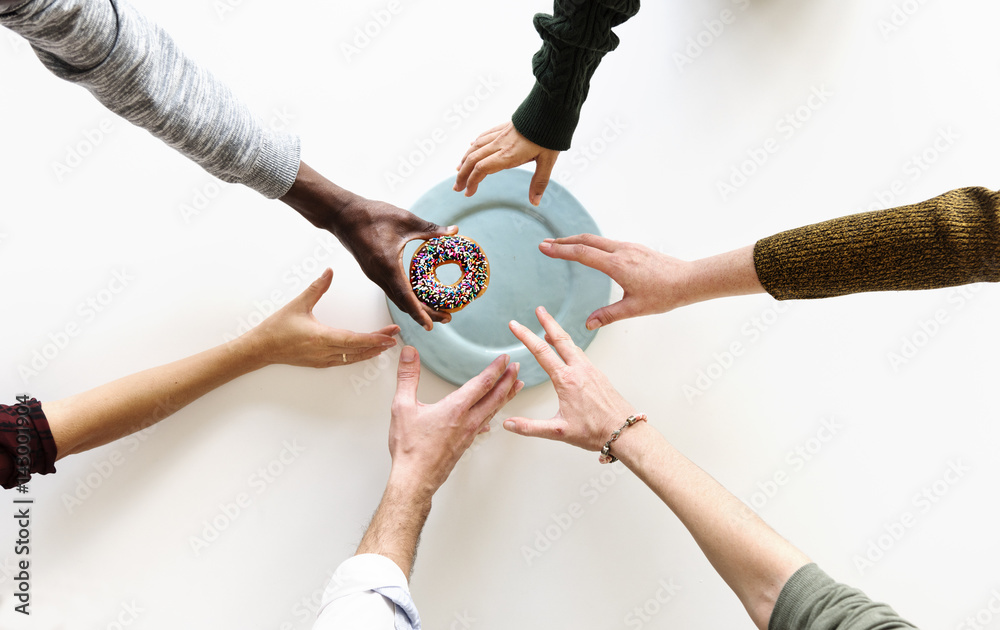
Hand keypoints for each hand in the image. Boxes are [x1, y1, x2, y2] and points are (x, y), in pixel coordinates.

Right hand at [238, 268, 399, 367]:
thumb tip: (329, 272)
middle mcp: (324, 352)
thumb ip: (316, 288)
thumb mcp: (298, 304)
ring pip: (353, 358)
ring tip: (386, 344)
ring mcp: (323, 360)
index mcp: (320, 338)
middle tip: (395, 336)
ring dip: (371, 351)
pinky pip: (345, 361)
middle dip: (379, 343)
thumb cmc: (277, 328)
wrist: (261, 348)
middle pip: (358, 349)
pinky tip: (367, 352)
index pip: (354, 340)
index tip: (389, 336)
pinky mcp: (320, 363)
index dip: (374, 339)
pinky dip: (359, 356)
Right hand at [279, 161, 454, 329]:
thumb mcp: (405, 220)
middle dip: (425, 314)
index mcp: (388, 265)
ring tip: (436, 310)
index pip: (406, 296)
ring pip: (397, 299)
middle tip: (446, 317)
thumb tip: (454, 231)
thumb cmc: (371, 215)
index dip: (419, 313)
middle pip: (404, 304)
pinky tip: (419, 294)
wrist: (342, 215)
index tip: (431, 326)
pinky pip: (392, 291)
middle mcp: (380, 276)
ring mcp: (375, 276)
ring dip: (416, 307)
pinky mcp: (374, 272)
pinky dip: (407, 297)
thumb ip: (431, 228)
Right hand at [388, 346, 522, 493]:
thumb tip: (410, 353)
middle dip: (508, 380)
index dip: (496, 368)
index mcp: (456, 409)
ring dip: (506, 396)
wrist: (415, 479)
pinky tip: (492, 418)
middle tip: (517, 367)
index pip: (482, 383)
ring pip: (493, 410)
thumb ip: (407, 377)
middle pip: (495, 396)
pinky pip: (484, 425)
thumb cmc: (410, 448)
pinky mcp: (465, 444)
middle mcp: (467, 421)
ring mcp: (469, 434)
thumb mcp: (403, 407)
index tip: (504, 358)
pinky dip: (492, 415)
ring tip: (516, 387)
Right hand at [454, 122, 559, 205]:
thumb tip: (535, 202)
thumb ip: (539, 182)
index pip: (482, 169)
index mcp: (508, 155)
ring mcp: (500, 134)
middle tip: (457, 187)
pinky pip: (483, 136)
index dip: (472, 182)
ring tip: (459, 170)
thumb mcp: (548, 161)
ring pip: (475, 147)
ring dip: (464, 160)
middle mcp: (500, 144)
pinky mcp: (503, 127)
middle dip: (462, 175)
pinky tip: (470, 146)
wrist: (550, 109)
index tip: (468, 193)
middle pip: (473, 159)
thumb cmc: (550, 135)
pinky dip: (474, 144)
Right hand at [504, 306, 635, 451]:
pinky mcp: (598, 375)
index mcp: (566, 380)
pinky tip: (568, 350)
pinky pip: (581, 354)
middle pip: (560, 339)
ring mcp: (591, 371)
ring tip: (549, 326)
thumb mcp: (559, 432)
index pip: (541, 352)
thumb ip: (530, 427)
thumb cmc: (595, 431)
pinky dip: (570, 346)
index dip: (525, 336)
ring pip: (572, 345)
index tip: (515, 325)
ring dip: (559, 333)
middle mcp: (579, 370)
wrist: (625, 432)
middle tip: (539, 309)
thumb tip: (508, 424)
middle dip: (547, 322)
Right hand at [540, 234, 691, 329]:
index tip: (544, 247)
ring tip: (562, 244)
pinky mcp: (635, 248)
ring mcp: (628, 247)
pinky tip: (590, 249)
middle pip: (585, 241)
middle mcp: (621, 251)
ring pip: (596, 239)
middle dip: (563, 242)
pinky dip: (591, 242)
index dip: (560, 250)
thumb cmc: (664, 294)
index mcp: (617, 265)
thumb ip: (608, 315)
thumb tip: (588, 325)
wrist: (689, 280)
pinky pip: (607, 241)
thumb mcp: (634, 309)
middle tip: (545, 243)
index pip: (582, 254)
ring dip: (577, 240)